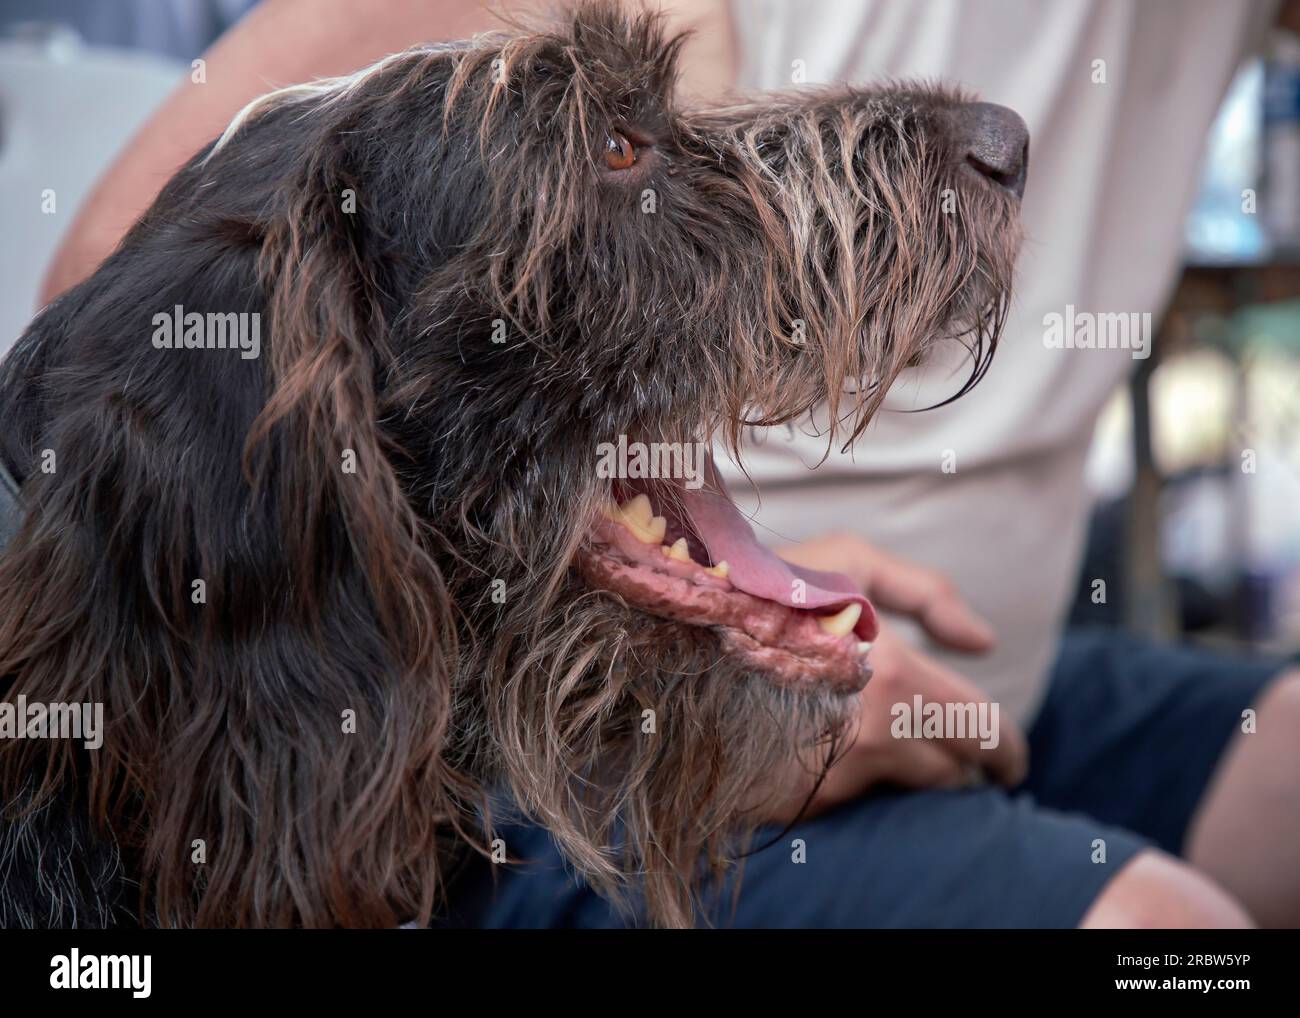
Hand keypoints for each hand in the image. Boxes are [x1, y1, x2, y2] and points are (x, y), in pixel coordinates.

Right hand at [768, 533, 1028, 819]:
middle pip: (956, 771)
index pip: (981, 729)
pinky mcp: (801, 798)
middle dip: (974, 766)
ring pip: (914, 791)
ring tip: (917, 751)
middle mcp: (871, 734)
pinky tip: (859, 752)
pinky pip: (863, 798)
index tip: (1010, 759)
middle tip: (983, 766)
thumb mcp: (848, 558)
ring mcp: (833, 772)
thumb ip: (927, 592)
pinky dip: (874, 781)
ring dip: (926, 774)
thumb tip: (984, 645)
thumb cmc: (764, 585)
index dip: (1006, 749)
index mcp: (894, 674)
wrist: (671, 642)